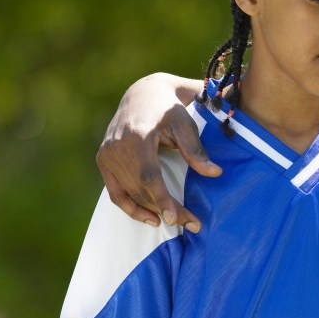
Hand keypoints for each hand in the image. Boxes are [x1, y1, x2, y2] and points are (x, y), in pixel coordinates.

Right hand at [96, 74, 219, 231]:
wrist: (143, 94)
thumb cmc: (168, 109)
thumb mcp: (185, 124)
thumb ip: (196, 150)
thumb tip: (215, 173)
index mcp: (137, 137)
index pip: (148, 176)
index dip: (161, 200)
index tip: (174, 218)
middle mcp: (116, 147)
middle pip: (140, 189)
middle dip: (165, 209)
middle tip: (190, 223)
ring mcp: (106, 154)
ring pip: (128, 193)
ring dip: (151, 212)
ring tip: (175, 222)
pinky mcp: (103, 160)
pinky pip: (114, 191)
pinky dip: (130, 207)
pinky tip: (150, 218)